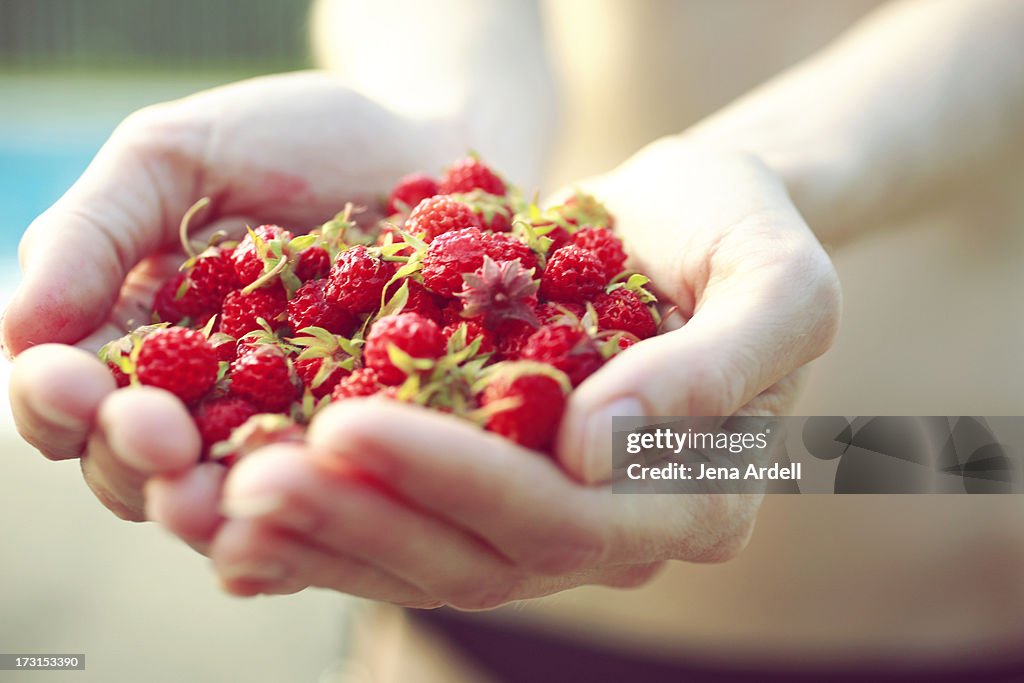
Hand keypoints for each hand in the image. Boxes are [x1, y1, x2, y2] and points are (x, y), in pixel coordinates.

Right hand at [4, 71, 462, 523]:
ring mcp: (284, 430)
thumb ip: (93, 233)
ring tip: (212, 499)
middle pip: (135, 464)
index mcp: (137, 335)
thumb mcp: (176, 157)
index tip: (76, 384)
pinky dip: (305, 516)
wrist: (428, 150)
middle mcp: (202, 399)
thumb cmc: (298, 142)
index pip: (67, 394)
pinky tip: (304, 510)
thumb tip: (18, 335)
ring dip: (208, 508)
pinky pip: (326, 496)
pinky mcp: (362, 445)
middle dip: (132, 458)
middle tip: (158, 438)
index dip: (56, 400)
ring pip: (224, 496)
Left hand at [149, 139, 839, 604]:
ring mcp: (552, 522)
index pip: (569, 513)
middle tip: (252, 479)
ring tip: (224, 496)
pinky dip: (330, 524)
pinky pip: (408, 526)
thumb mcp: (775, 279)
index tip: (351, 422)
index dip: (459, 479)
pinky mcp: (496, 491)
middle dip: (367, 518)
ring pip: (430, 558)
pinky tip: (245, 508)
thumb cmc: (743, 235)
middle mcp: (620, 531)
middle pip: (482, 555)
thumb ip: (716, 367)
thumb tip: (599, 453)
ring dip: (327, 533)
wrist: (691, 220)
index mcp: (697, 497)